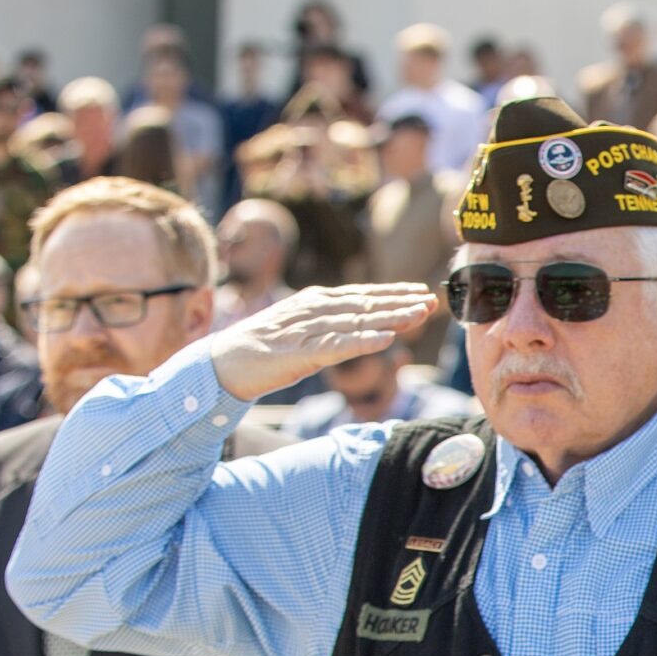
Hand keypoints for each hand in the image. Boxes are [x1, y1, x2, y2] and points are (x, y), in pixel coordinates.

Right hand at [209, 284, 436, 401]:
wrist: (224, 362)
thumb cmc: (265, 349)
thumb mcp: (305, 331)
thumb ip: (331, 326)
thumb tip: (364, 326)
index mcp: (316, 302)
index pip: (362, 295)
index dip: (393, 294)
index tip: (421, 293)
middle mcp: (315, 310)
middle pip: (366, 304)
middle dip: (401, 302)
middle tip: (432, 301)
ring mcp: (308, 330)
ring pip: (357, 321)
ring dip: (391, 318)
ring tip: (419, 315)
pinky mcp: (301, 353)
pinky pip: (337, 346)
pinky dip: (363, 342)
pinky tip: (386, 340)